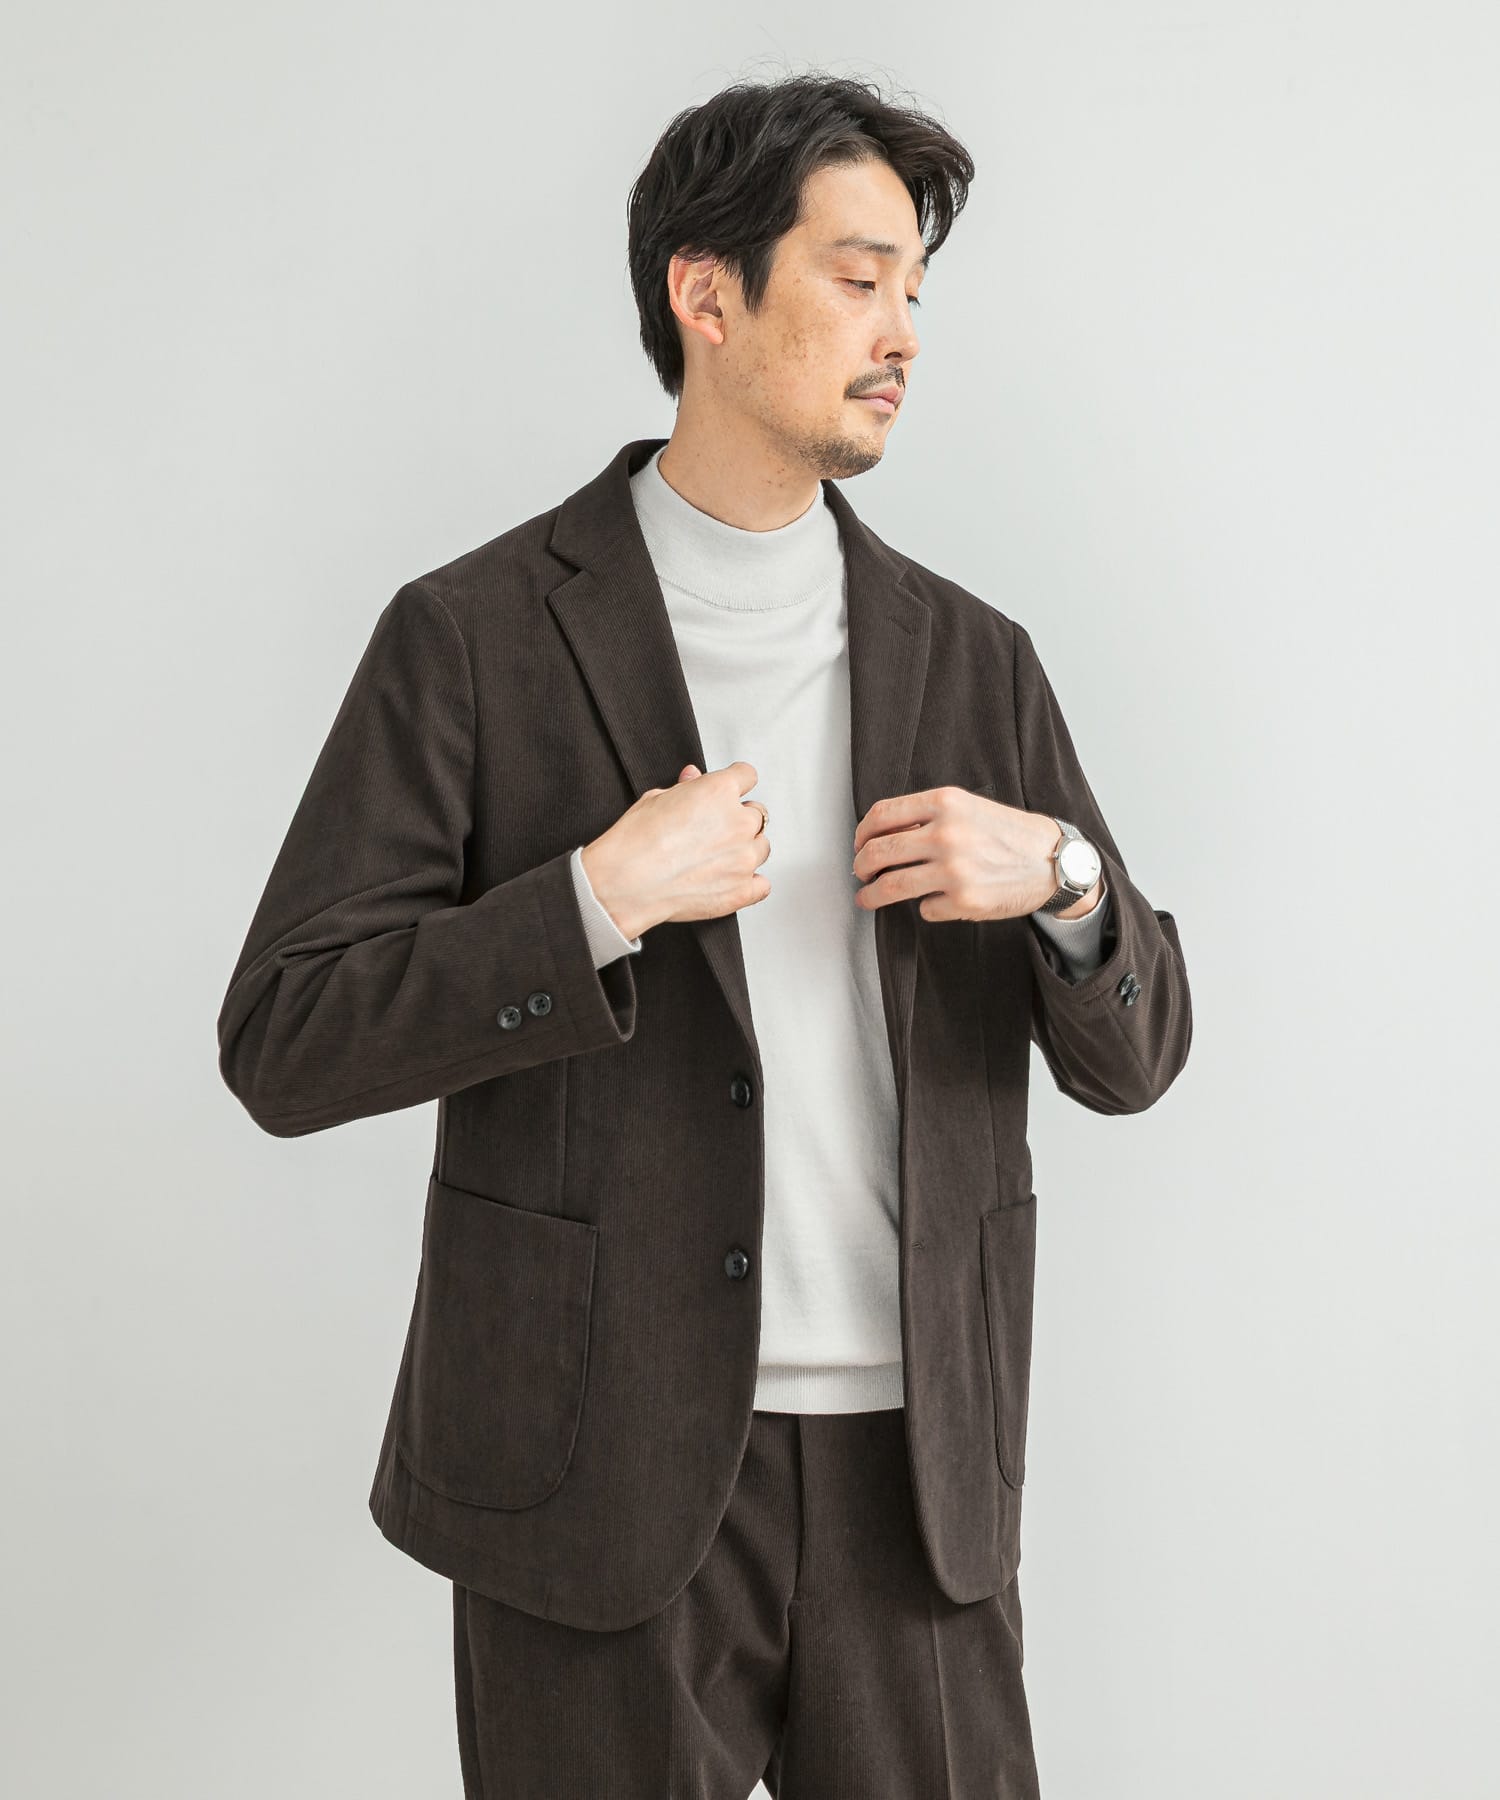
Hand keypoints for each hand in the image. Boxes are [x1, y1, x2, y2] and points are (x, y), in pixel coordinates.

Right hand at [581, 761, 770, 938]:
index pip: (747, 775)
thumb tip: (694, 779)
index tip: (732, 789)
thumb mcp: (656, 799)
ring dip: (746, 849)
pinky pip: (762, 884)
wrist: (625, 882)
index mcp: (719, 792)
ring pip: (762, 847)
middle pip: (758, 813)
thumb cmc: (635, 842)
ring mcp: (744, 858)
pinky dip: (750, 883)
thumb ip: (685, 787)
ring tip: (717, 857)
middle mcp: (738, 823)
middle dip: (740, 818)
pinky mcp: (742, 890)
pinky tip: (730, 880)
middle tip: (715, 830)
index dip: (736, 783)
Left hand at [852, 785, 1076, 922]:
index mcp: (945, 803)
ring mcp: (954, 871)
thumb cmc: (1007, 833)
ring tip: (866, 898)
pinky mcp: (963, 902)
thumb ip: (927, 815)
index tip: (859, 844)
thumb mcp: (968, 807)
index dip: (862, 833)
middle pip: (878, 853)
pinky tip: (938, 900)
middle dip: (860, 866)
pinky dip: (926, 906)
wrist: (1053, 861)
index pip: (882, 815)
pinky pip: (924, 909)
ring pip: (890, 887)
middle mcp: (946, 835)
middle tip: (860, 873)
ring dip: (871, 896)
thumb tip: (880, 835)